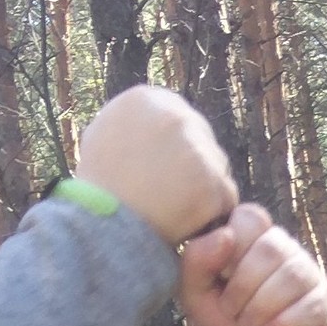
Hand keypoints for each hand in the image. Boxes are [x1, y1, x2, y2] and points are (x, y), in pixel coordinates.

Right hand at [76, 85, 235, 245]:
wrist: (102, 226)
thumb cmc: (100, 189)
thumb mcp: (106, 137)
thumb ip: (137, 125)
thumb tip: (154, 122)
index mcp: (148, 99)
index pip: (183, 120)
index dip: (179, 152)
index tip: (169, 175)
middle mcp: (176, 116)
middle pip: (205, 143)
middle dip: (197, 171)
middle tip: (175, 199)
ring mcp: (196, 148)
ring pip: (219, 171)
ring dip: (206, 193)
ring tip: (175, 212)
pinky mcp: (213, 182)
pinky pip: (226, 200)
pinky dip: (213, 216)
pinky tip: (187, 224)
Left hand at [177, 203, 326, 325]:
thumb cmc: (221, 323)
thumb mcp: (194, 295)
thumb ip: (196, 261)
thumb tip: (225, 235)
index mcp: (249, 237)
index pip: (251, 218)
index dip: (234, 249)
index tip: (222, 278)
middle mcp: (281, 248)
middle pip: (271, 248)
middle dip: (245, 287)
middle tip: (233, 312)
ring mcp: (306, 273)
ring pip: (293, 275)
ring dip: (263, 308)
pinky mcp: (323, 303)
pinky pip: (312, 305)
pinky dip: (285, 325)